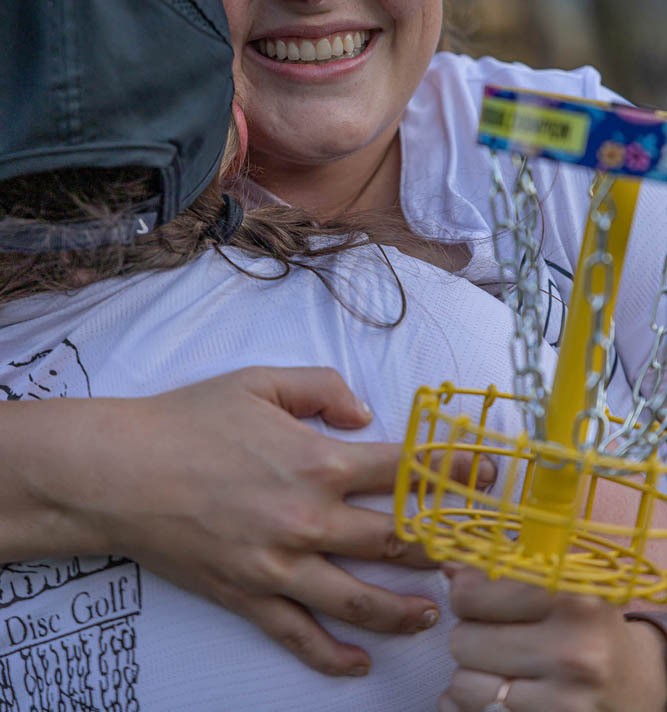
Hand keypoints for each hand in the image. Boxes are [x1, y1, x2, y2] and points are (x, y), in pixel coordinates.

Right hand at [50, 367, 492, 676]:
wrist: (121, 472)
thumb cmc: (190, 420)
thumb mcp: (259, 381)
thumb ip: (322, 387)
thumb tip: (365, 414)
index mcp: (316, 462)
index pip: (403, 472)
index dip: (453, 473)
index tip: (489, 478)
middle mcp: (307, 520)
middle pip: (395, 542)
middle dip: (444, 546)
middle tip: (478, 554)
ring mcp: (279, 567)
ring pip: (360, 601)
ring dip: (404, 611)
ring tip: (434, 612)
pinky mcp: (249, 597)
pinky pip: (299, 637)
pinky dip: (333, 656)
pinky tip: (360, 663)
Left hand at [439, 567, 666, 710]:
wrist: (635, 680)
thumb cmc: (585, 621)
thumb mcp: (557, 582)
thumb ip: (504, 568)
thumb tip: (449, 567)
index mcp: (569, 594)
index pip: (472, 594)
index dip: (466, 595)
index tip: (478, 597)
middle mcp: (572, 646)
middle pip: (464, 640)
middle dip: (471, 635)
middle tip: (495, 633)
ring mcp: (566, 695)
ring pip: (466, 683)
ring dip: (473, 674)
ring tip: (500, 663)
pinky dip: (482, 703)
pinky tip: (504, 691)